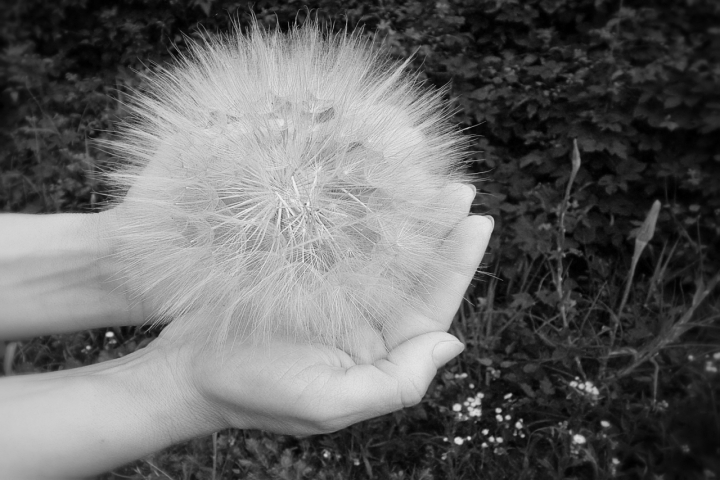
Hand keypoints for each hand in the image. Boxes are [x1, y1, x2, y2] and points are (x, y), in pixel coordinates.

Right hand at [151, 212, 491, 435]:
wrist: (188, 372)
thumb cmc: (254, 393)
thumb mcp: (329, 402)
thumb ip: (396, 383)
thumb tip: (451, 344)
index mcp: (378, 352)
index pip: (430, 309)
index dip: (456, 266)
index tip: (477, 222)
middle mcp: (365, 320)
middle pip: (414, 273)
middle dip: (439, 231)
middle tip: (459, 188)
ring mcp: (336, 293)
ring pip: (383, 250)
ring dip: (407, 215)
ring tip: (429, 177)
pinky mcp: (305, 270)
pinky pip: (343, 239)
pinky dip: (363, 212)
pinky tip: (377, 184)